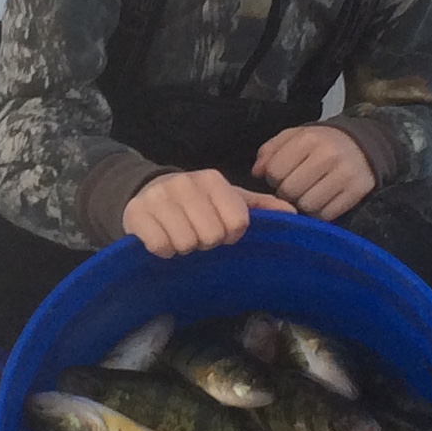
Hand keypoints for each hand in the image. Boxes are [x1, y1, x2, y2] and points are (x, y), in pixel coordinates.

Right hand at [121, 169, 292, 256]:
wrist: (147, 192)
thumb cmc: (197, 201)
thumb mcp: (228, 199)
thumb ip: (260, 206)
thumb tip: (294, 213)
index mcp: (212, 179)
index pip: (237, 223)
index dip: (231, 235)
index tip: (222, 232)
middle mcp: (185, 184)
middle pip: (211, 236)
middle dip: (206, 242)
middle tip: (199, 235)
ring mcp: (159, 198)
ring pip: (185, 243)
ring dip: (184, 248)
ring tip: (181, 236)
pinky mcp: (136, 214)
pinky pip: (160, 246)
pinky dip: (163, 251)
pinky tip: (163, 241)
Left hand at [252, 124, 377, 220]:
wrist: (362, 145)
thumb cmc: (321, 143)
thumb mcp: (294, 137)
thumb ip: (270, 151)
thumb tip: (256, 173)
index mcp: (308, 139)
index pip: (275, 171)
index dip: (273, 178)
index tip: (281, 176)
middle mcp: (328, 155)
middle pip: (290, 191)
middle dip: (287, 193)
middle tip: (294, 188)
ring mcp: (345, 174)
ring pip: (308, 205)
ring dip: (302, 205)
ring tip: (307, 195)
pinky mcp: (357, 191)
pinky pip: (327, 214)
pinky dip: (319, 213)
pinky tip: (321, 201)